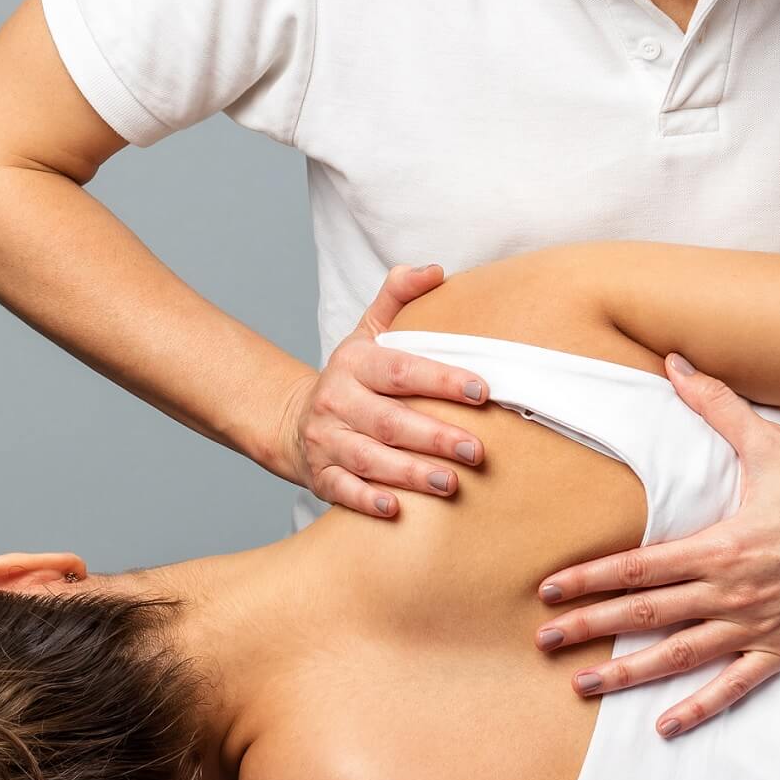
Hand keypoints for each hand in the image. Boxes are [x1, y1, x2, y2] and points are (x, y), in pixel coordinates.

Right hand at [272, 262, 491, 516]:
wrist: (295, 421)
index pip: (402, 369)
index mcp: (355, 362)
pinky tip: (396, 510)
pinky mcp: (320, 476)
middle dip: (434, 436)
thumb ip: (399, 297)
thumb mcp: (370, 331)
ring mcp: (326, 440)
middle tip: (477, 451)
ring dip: (411, 473)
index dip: (442, 379)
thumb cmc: (354, 377)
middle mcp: (336, 400)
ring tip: (451, 484)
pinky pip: (342, 490)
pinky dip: (367, 501)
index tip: (483, 391)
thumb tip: (434, 270)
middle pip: (388, 420)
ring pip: (369, 458)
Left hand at [533, 353, 779, 738]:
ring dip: (627, 673)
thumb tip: (676, 361)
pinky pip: (734, 686)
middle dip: (589, 628)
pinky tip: (664, 726)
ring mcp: (758, 625)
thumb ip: (715, 405)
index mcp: (722, 544)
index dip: (589, 579)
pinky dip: (699, 707)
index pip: (639, 567)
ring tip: (582, 685)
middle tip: (542, 641)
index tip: (548, 591)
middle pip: (645, 614)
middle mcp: (733, 590)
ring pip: (679, 656)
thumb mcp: (768, 443)